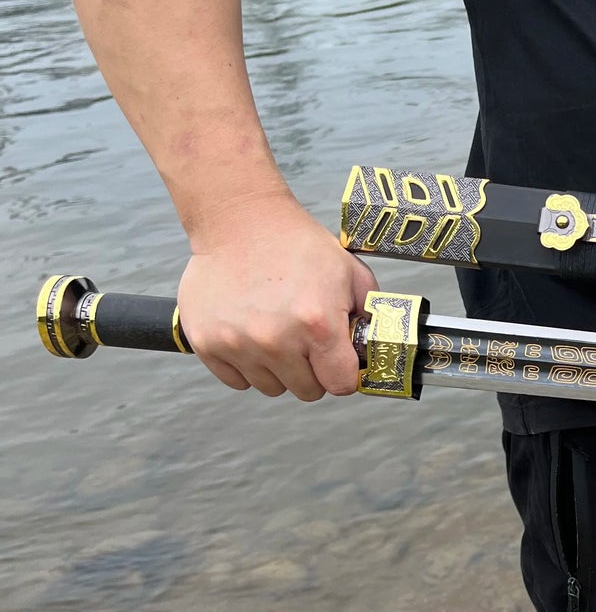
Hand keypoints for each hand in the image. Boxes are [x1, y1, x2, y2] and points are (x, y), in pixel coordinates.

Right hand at [177, 196, 378, 399]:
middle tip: (304, 339)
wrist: (240, 220)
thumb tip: (374, 349)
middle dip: (311, 370)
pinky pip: (237, 380)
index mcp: (316, 324)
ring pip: (271, 387)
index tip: (337, 360)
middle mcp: (275, 340)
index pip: (340, 385)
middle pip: (306, 391)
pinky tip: (250, 332)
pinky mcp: (206, 343)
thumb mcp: (349, 272)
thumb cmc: (294, 244)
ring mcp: (237, 344)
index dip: (342, 374)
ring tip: (275, 330)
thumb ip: (369, 315)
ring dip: (277, 368)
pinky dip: (246, 364)